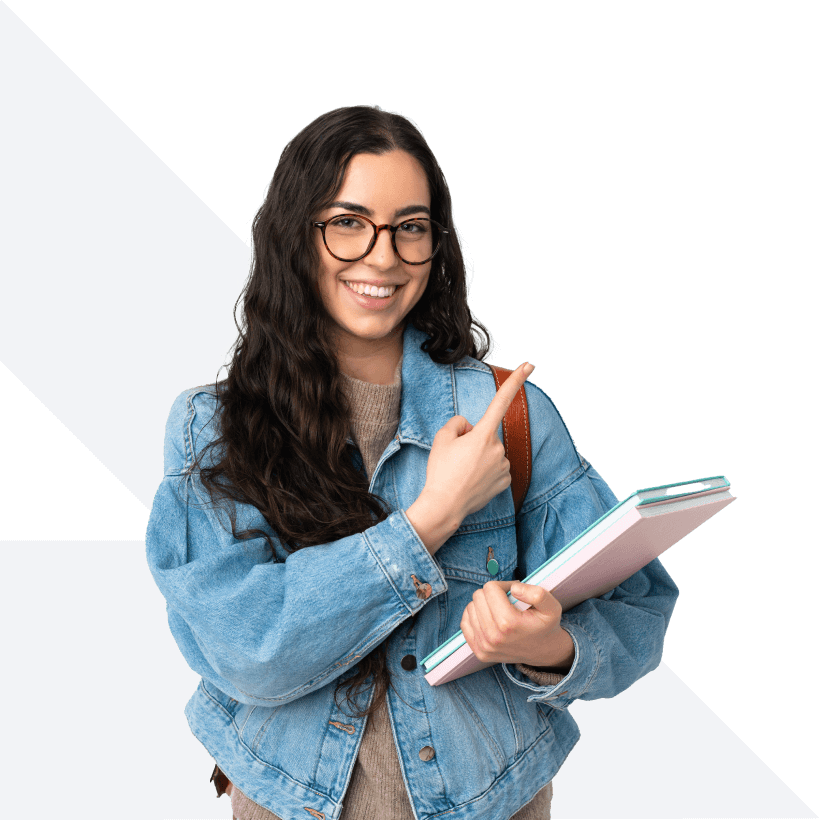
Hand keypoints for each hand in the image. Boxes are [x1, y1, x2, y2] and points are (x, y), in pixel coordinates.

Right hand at [422, 361, 534, 523]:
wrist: (444, 506)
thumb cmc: (441, 471)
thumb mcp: (442, 438)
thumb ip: (457, 423)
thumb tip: (470, 427)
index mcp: (483, 435)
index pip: (501, 401)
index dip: (515, 381)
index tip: (529, 366)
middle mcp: (498, 448)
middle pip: (486, 435)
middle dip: (474, 441)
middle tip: (456, 458)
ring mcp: (503, 466)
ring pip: (492, 453)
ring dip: (479, 458)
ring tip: (462, 472)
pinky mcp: (505, 482)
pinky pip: (496, 469)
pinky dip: (486, 472)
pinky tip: (473, 480)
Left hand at [460, 580, 566, 667]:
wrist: (543, 651)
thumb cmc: (545, 625)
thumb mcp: (552, 607)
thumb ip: (537, 594)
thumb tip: (514, 588)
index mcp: (508, 623)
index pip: (490, 588)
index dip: (503, 586)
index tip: (513, 593)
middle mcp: (493, 637)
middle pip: (478, 596)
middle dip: (492, 594)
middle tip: (506, 602)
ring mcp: (484, 646)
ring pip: (470, 607)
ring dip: (483, 605)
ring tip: (499, 611)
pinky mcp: (479, 651)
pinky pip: (465, 622)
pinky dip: (475, 616)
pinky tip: (489, 618)